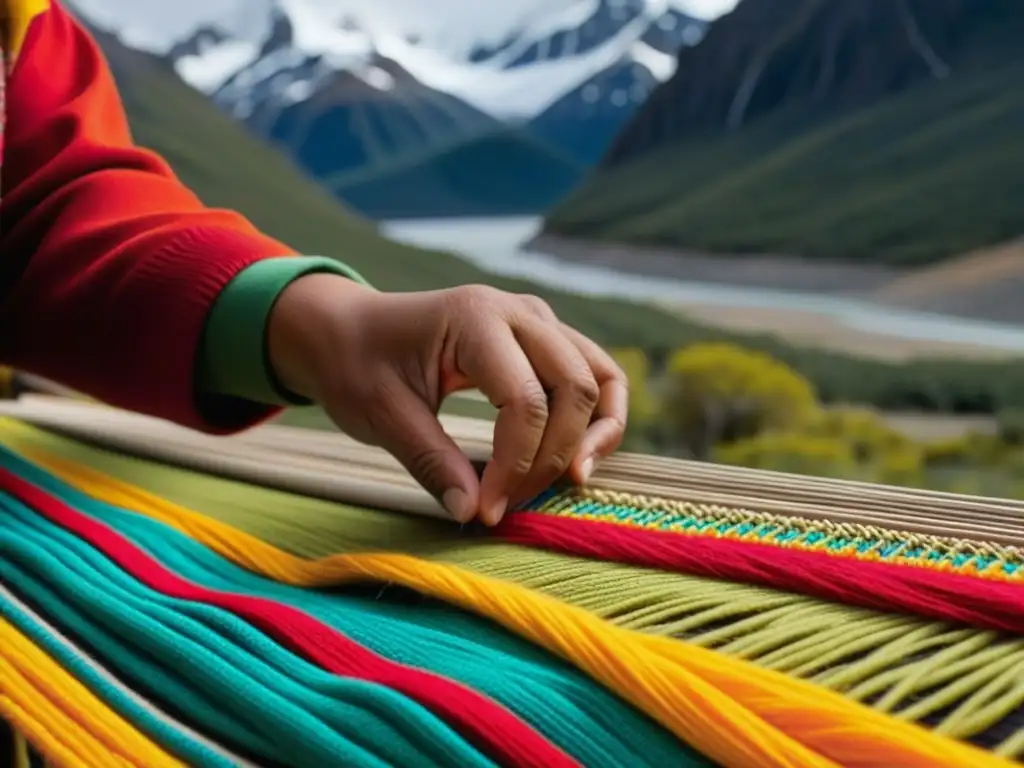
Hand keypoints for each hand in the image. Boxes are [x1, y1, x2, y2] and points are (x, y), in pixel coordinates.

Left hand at [267, 274, 627, 525]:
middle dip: (553, 456)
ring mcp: (538, 321)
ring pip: (596, 378)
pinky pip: (593, 374)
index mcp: (475, 318)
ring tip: (571, 481)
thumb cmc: (357, 364)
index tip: (485, 510)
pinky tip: (579, 456)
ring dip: (593, 435)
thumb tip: (472, 513)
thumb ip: (430, 462)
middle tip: (512, 502)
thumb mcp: (381, 416)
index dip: (514, 465)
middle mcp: (519, 312)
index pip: (524, 401)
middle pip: (574, 388)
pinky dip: (598, 416)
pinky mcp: (545, 338)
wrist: (347, 329)